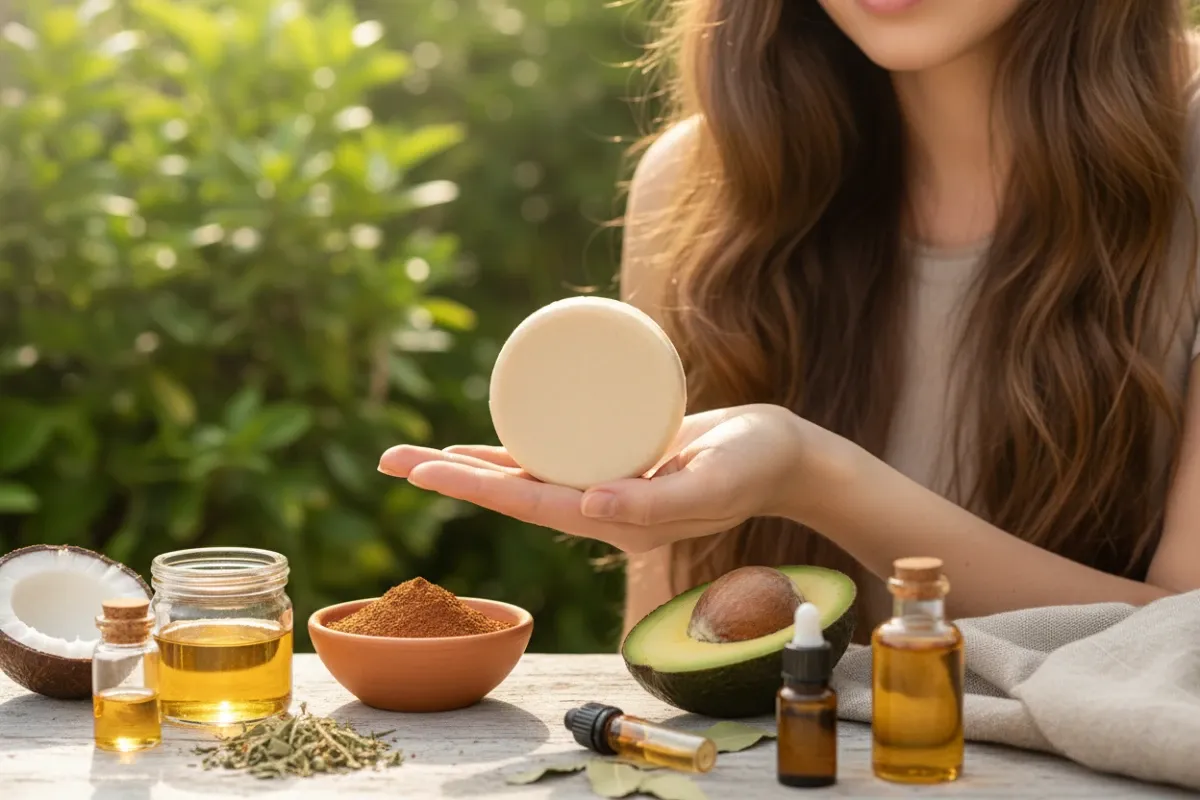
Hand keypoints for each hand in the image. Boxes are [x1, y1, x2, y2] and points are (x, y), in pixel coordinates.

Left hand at [377, 404, 845, 553]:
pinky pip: (551, 456)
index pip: (527, 504)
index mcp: (613, 519)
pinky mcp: (615, 457)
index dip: (471, 488)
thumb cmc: (755, 468)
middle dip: (448, 478)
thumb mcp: (711, 483)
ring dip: (469, 466)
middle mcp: (599, 506)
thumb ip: (657, 500)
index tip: (419, 473)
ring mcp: (605, 484)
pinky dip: (514, 449)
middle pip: (510, 491)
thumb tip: (587, 505)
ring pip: (524, 475)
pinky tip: (486, 442)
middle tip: (388, 460)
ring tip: (416, 455)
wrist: (784, 454)